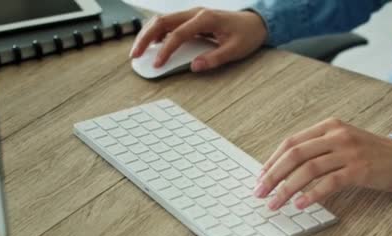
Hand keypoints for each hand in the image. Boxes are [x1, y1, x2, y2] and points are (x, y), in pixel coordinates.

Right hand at [129, 8, 267, 71]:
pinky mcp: (191, 19)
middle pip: (161, 22)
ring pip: (162, 20)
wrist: (256, 22)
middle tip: (135, 56)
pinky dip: (157, 33)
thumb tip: (194, 66)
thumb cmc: (247, 35)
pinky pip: (169, 24)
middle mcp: (195, 12)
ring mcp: (192, 14)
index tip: (157, 64)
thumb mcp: (235, 50)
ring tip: (138, 51)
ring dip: (147, 34)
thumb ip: (214, 58)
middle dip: (145, 38)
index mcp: (205, 19)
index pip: (178, 34)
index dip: (165, 50)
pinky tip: (152, 46)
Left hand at [254, 118, 391, 209]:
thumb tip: (283, 171)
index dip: (272, 161)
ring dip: (287, 188)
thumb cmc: (367, 154)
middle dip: (273, 175)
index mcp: (328, 127)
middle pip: (295, 155)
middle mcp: (336, 136)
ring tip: (275, 203)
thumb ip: (316, 150)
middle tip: (260, 193)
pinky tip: (300, 204)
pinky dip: (312, 194)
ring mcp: (348, 152)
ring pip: (308, 169)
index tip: (260, 178)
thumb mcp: (341, 143)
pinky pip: (329, 182)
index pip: (291, 143)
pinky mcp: (359, 169)